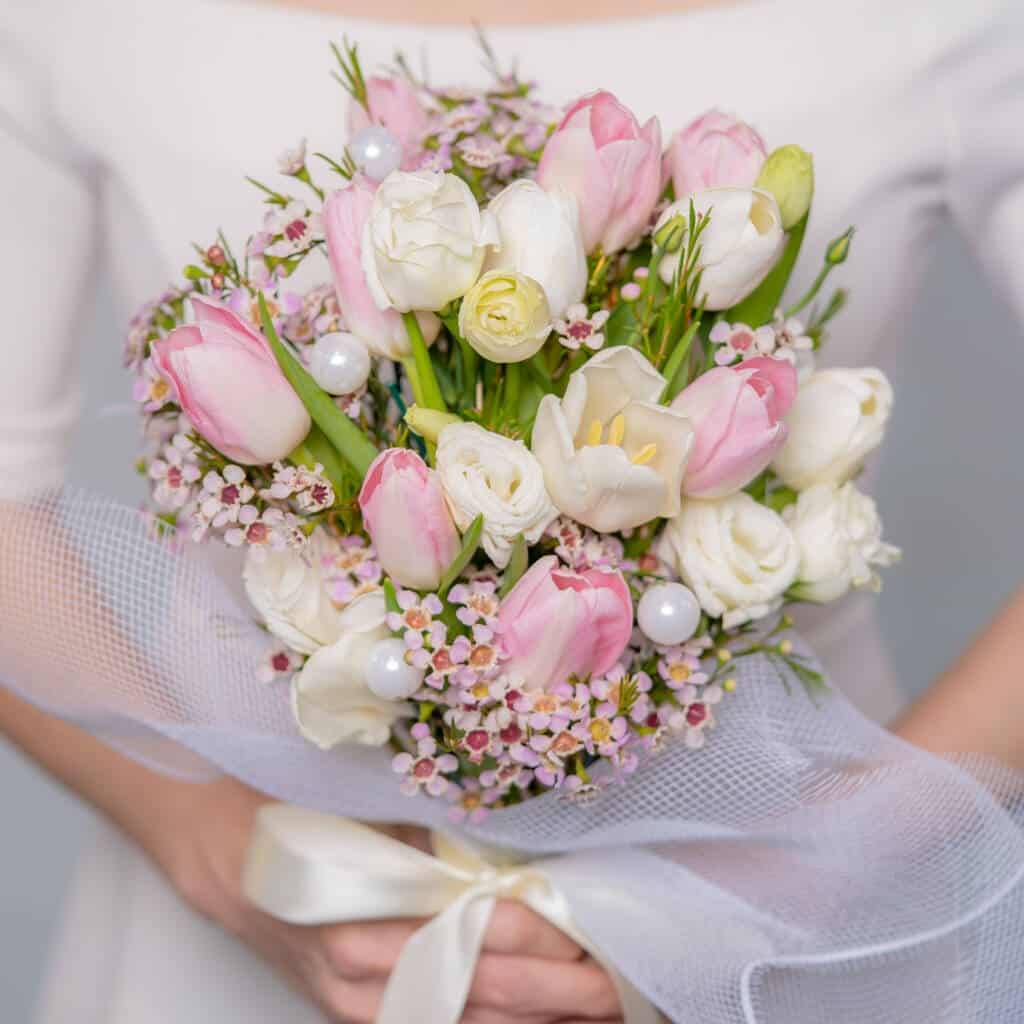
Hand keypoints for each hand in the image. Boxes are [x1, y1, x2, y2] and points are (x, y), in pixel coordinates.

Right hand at [139, 774, 622, 1023]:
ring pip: (459, 1022)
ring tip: (586, 1016)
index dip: (540, 936)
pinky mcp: (347, 1014)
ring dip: (527, 1020)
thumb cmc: (298, 818)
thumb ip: (434, 843)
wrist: (222, 856)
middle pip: (479, 988)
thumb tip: (503, 860)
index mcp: (375, 909)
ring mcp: (355, 1003)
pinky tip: (522, 1023)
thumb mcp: (369, 813)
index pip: (478, 930)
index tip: (591, 934)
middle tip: (613, 992)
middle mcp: (367, 971)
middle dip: (554, 993)